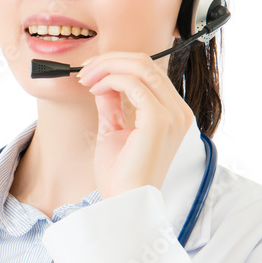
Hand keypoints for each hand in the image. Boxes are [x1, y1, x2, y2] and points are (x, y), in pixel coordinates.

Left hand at [74, 52, 194, 198]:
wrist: (125, 202)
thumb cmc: (121, 174)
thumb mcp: (113, 130)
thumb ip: (112, 104)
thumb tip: (102, 81)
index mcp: (172, 113)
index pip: (148, 71)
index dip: (116, 63)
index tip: (90, 71)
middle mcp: (178, 111)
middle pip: (145, 62)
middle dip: (109, 60)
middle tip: (83, 70)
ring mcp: (172, 115)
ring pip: (140, 66)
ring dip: (107, 67)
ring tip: (86, 78)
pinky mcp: (158, 120)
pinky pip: (133, 84)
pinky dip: (109, 80)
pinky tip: (94, 90)